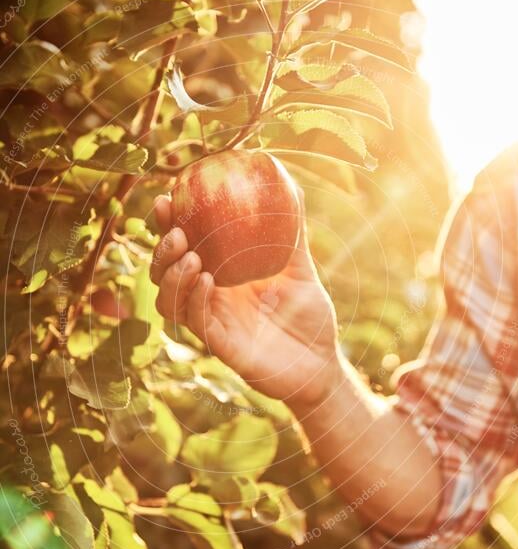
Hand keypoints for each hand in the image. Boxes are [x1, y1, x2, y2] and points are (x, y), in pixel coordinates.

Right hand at [150, 192, 339, 406]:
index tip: (166, 199)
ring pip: (170, 301)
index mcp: (221, 276)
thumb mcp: (301, 268)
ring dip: (173, 277)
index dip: (168, 225)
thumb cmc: (309, 317)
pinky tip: (206, 280)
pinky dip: (195, 300)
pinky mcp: (222, 347)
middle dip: (162, 250)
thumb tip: (291, 186)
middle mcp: (210, 299)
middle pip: (166, 274)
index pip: (184, 248)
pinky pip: (197, 323)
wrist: (323, 362)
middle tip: (177, 231)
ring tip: (190, 256)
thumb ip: (292, 233)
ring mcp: (213, 323)